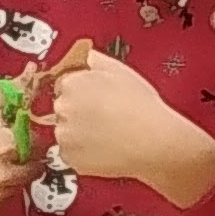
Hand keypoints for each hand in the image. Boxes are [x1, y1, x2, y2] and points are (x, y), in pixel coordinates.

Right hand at [0, 92, 42, 214]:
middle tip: (6, 143)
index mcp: (5, 144)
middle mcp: (1, 173)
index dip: (34, 135)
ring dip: (15, 171)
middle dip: (27, 154)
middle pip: (35, 165)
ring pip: (21, 182)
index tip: (26, 131)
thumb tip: (34, 72)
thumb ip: (15, 90)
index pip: (41, 143)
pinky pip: (5, 196)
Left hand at [45, 48, 214, 203]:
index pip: (65, 85)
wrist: (152, 142)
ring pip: (67, 131)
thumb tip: (88, 57)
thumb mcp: (122, 71)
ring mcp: (64, 134)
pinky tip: (103, 147)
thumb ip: (98, 60)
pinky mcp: (70, 158)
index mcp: (72, 83)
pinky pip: (71, 153)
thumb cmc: (141, 107)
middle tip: (104, 117)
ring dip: (80, 133)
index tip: (94, 100)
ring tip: (106, 133)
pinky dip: (83, 152)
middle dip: (79, 112)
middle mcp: (63, 108)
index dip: (82, 93)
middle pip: (64, 108)